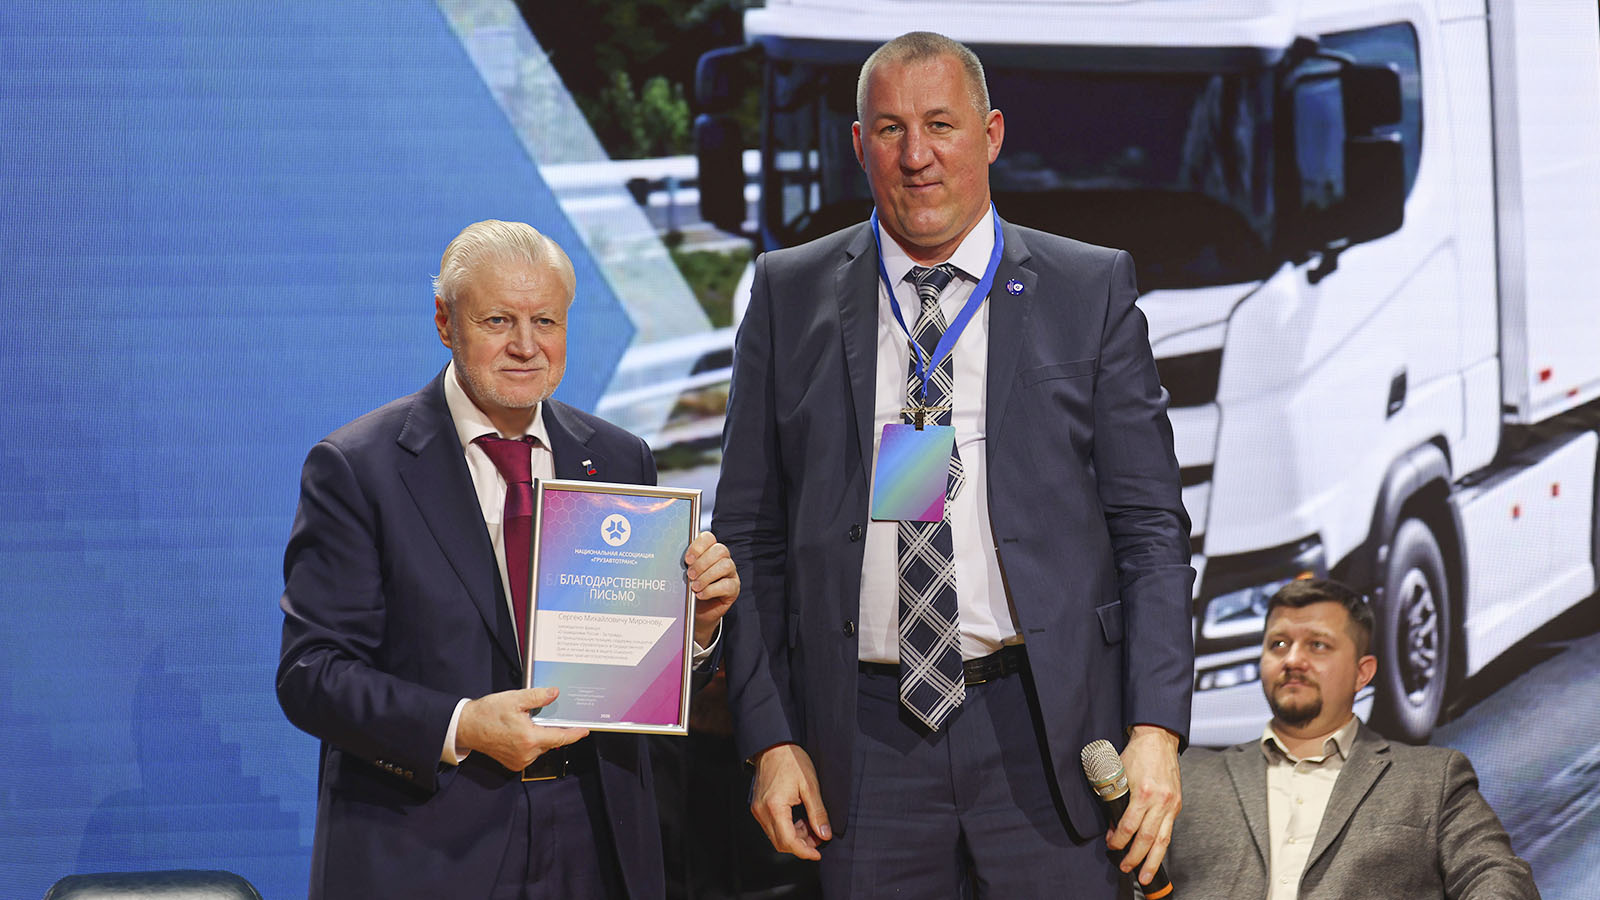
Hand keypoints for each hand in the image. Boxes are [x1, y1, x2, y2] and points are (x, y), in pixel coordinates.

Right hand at [455, 687, 588, 771]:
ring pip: (541, 747)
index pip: (560, 738)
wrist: (467, 727)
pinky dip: (531, 743)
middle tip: (546, 716)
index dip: (575, 734)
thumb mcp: (514, 699)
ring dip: (540, 736)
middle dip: (552, 729)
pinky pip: (530, 753)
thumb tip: (555, 693)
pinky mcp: (513, 764)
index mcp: (530, 738)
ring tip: (527, 722)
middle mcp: (527, 753)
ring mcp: (519, 761)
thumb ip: (537, 697)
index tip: (585, 730)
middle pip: (551, 742)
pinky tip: (521, 732)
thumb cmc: (488, 713)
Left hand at [685, 530, 737, 646]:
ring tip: (695, 586)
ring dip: (707, 576)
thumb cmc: (689, 589)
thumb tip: (674, 562)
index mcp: (709, 550)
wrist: (696, 611)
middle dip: (702, 563)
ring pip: (725, 566)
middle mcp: (722, 558)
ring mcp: (730, 573)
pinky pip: (727, 585)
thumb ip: (683, 566)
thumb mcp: (684, 575)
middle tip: (690, 574)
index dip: (698, 546)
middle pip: (720, 550)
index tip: (687, 559)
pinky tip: (701, 594)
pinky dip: (711, 590)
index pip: (708, 538)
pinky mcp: (734, 588)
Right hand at [751, 742, 830, 859]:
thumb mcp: (810, 786)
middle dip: (801, 846)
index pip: (788, 841)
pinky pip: (772, 826)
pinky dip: (787, 829)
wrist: (773, 745)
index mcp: (774, 807)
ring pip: (776, 836)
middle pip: (780, 842)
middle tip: (819, 839)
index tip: (818, 854)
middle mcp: (762, 811)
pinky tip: (800, 821)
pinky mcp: (758, 806)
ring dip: (794, 838)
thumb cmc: (792, 760)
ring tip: (812, 828)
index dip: (804, 851)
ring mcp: (758, 809)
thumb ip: (818, 813)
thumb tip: (824, 834)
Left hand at [1107, 724, 1181, 886]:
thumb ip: (1115, 799)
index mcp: (1144, 793)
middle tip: (1126, 868)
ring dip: (1153, 861)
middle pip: (1148, 839)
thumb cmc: (1136, 754)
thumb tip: (1112, 825)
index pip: (1129, 826)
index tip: (1112, 846)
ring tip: (1145, 875)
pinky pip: (1168, 830)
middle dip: (1135, 858)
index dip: (1119, 840)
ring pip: (1163, 840)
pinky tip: (1155, 855)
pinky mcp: (1176, 804)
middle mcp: (1160, 801)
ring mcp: (1171, 804)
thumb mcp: (1118, 774)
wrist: (1158, 738)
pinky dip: (1161, 846)